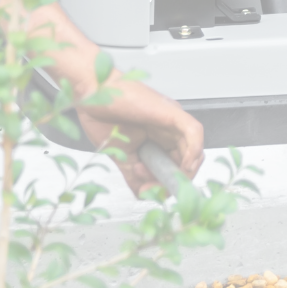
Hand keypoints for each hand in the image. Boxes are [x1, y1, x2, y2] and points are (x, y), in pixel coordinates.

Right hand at [76, 78, 204, 196]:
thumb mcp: (120, 155)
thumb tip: (144, 194)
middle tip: (153, 187)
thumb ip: (134, 175)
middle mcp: (169, 129)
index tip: (148, 190)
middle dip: (175, 180)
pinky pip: (194, 132)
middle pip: (189, 160)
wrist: (91, 93)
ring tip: (161, 179)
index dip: (166, 184)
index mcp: (159, 138)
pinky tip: (184, 165)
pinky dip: (194, 151)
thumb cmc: (102, 114)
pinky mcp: (172, 112)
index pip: (176, 167)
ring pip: (195, 149)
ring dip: (183, 171)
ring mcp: (172, 120)